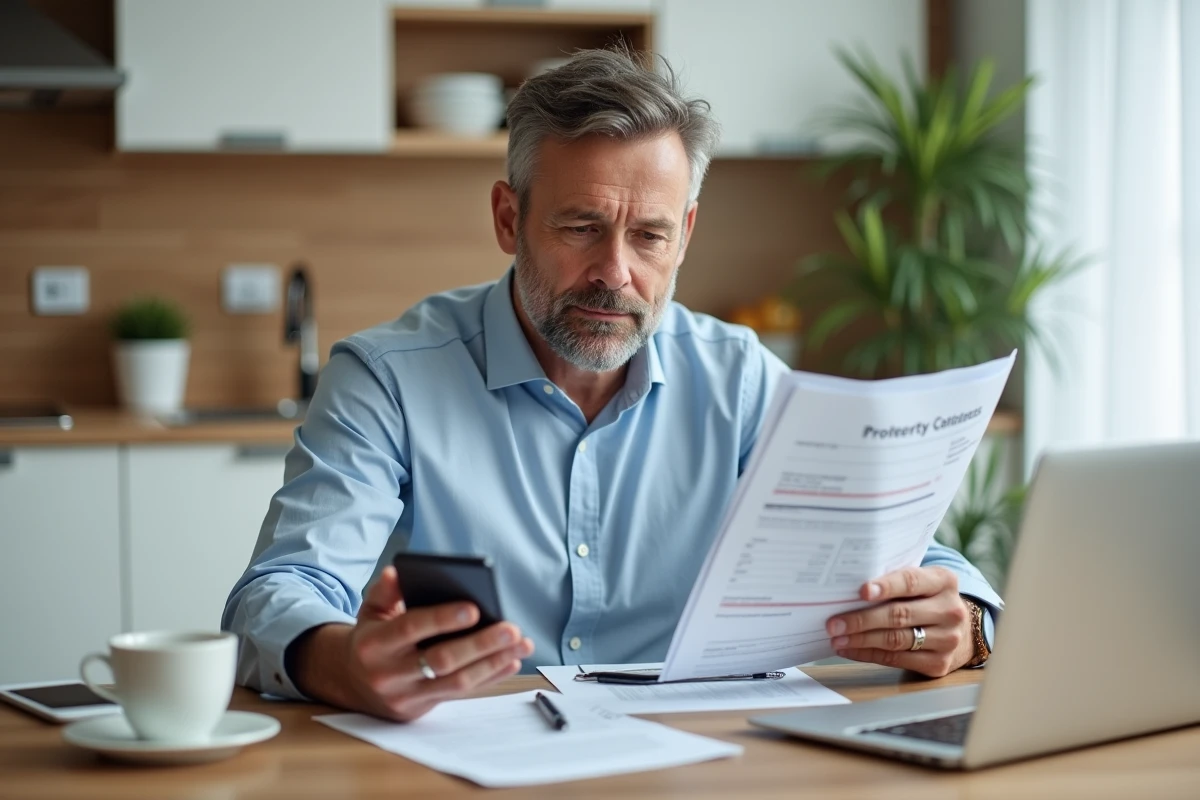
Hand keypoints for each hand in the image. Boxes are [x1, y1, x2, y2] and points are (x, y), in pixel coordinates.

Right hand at [341, 566, 534, 721]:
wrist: (353, 683)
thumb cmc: (372, 638)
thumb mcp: (370, 611)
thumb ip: (385, 591)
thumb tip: (398, 573)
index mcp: (374, 644)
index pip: (411, 628)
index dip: (442, 619)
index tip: (475, 608)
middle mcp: (389, 673)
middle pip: (441, 660)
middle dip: (480, 644)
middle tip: (510, 628)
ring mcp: (406, 696)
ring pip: (457, 682)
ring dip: (493, 663)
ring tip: (521, 644)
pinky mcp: (422, 709)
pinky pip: (462, 694)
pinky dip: (490, 678)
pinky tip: (511, 661)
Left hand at [825, 566, 972, 677]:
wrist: (960, 630)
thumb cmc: (926, 598)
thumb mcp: (920, 582)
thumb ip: (894, 579)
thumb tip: (847, 586)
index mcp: (944, 581)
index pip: (911, 582)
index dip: (885, 586)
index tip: (861, 591)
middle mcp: (950, 610)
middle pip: (899, 615)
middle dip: (862, 619)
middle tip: (834, 623)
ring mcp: (947, 639)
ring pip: (896, 640)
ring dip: (861, 640)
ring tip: (837, 638)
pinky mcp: (939, 663)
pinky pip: (896, 660)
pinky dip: (869, 654)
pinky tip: (850, 650)